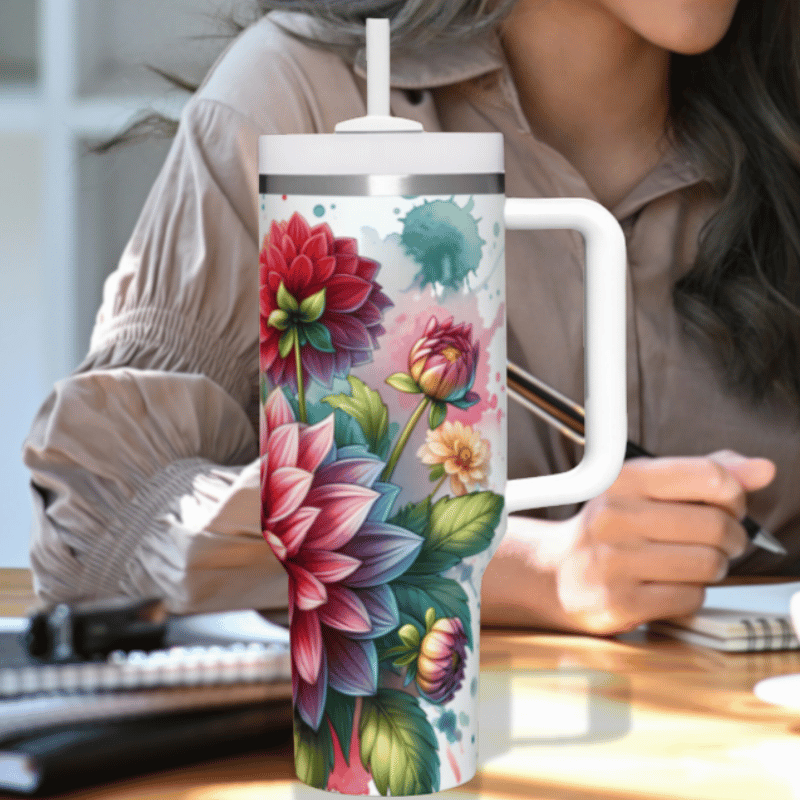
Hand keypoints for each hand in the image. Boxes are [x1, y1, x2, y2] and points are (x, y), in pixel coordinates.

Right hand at [547, 450, 775, 634]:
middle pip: (715, 525)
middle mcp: (613, 515)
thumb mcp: (647, 489)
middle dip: (731, 537)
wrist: (557, 573)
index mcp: (622, 479)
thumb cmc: (613, 528)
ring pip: (707, 564)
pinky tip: (671, 584)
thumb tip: (762, 470)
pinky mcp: (618, 601)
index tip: (729, 506)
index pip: (708, 475)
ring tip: (694, 563)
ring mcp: (613, 560)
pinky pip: (690, 597)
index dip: (734, 495)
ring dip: (714, 567)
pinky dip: (692, 593)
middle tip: (720, 542)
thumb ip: (704, 475)